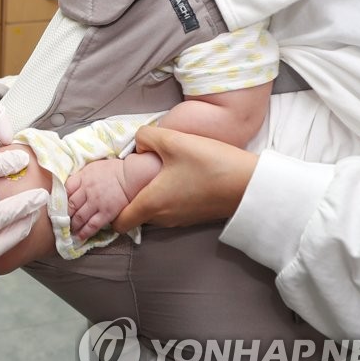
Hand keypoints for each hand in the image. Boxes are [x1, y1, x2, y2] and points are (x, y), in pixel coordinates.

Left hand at [65, 159, 128, 242]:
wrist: (132, 176)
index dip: (60, 199)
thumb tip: (73, 186)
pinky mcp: (106, 212)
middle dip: (64, 215)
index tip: (58, 205)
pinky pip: (92, 225)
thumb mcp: (93, 167)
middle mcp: (87, 190)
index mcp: (83, 177)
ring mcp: (96, 202)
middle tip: (61, 221)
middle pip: (70, 205)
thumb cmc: (114, 170)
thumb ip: (81, 177)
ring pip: (79, 217)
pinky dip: (84, 232)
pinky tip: (80, 237)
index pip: (65, 189)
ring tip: (70, 230)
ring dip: (73, 225)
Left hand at [112, 126, 256, 231]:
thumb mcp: (173, 140)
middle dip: (129, 200)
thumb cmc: (210, 163)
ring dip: (149, 197)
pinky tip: (175, 176)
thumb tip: (138, 144)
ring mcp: (181, 219)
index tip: (108, 195)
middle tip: (128, 179)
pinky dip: (166, 197)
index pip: (119, 223)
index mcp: (151, 204)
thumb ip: (147, 137)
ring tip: (151, 174)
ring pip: (154, 212)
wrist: (251, 184)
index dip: (109, 210)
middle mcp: (164, 218)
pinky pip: (171, 209)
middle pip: (136, 215)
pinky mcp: (196, 215)